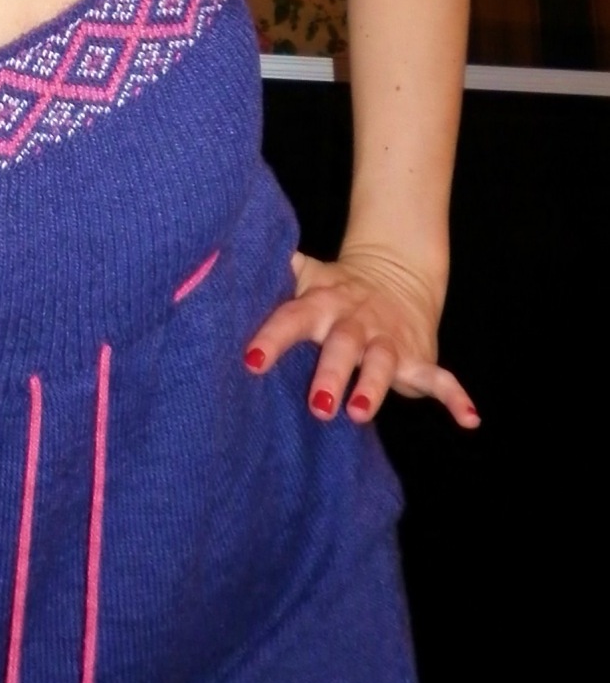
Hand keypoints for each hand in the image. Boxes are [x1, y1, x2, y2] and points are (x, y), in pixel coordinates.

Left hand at [243, 247, 480, 428]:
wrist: (395, 273)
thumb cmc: (333, 288)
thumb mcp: (305, 278)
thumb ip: (269, 278)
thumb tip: (213, 263)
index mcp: (322, 305)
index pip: (292, 319)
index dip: (273, 338)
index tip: (251, 360)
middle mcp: (354, 323)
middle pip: (342, 346)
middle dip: (331, 373)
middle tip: (318, 404)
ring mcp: (388, 340)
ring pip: (383, 363)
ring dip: (374, 388)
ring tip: (359, 413)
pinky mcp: (418, 357)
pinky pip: (441, 378)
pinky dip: (457, 397)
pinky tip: (469, 419)